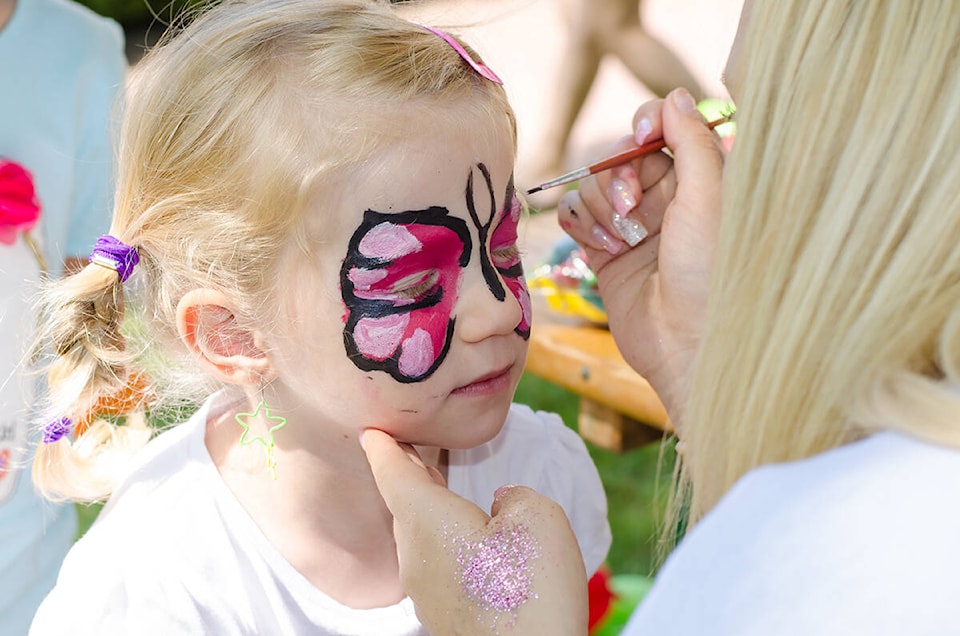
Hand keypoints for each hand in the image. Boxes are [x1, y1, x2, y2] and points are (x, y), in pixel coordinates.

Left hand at [360, 428, 587, 634]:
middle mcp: (415, 554)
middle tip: (410, 449)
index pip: (393, 471)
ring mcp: (427, 590)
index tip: (370, 430)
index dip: (383, 446)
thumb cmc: (529, 591)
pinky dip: (446, 542)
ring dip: (429, 510)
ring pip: (420, 536)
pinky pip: (437, 564)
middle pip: (404, 503)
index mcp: (426, 519)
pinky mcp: (444, 616)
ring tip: (442, 487)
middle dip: (408, 475)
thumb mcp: (536, 518)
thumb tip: (500, 508)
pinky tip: (471, 543)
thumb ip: (513, 497)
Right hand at [557, 88, 725, 423]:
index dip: (646, 125)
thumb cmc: (709, 273)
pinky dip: (581, 225)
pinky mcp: (603, 251)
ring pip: (592, 184)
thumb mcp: (709, 198)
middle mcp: (664, 200)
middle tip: (632, 206)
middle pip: (619, 154)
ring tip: (621, 238)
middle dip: (619, 174)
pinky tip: (603, 248)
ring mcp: (630, 226)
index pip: (662, 129)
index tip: (642, 135)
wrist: (686, 344)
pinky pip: (574, 215)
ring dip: (600, 206)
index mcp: (698, 182)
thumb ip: (692, 141)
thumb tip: (675, 96)